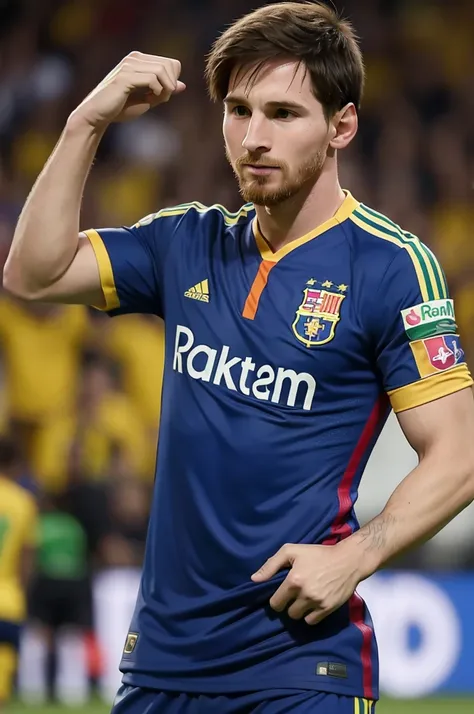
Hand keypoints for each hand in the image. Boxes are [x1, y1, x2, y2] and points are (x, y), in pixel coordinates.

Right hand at [70, 51, 185, 128]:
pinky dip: (156, 91)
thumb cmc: (120, 108)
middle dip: (170, 85)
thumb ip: (163, 91)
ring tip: (154, 100)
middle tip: (160, 100)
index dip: (173, 81)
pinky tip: (148, 100)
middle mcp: (134, 58)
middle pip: (170, 65)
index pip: (171, 63)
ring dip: (165, 89)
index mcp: (139, 60)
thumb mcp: (147, 100)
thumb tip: (183, 85)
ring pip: (162, 70)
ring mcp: (129, 66)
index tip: (162, 96)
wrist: (97, 116)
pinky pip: (153, 79)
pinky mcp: (125, 77)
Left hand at [251, 542, 362, 624]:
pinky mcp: (328, 609)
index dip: (276, 600)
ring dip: (299, 611)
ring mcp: (317, 603)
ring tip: (304, 600)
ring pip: (299, 618)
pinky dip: (310, 616)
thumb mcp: (292, 551)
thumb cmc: (317, 554)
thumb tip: (254, 580)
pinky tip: (313, 605)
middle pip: (288, 612)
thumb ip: (271, 564)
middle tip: (294, 596)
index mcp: (293, 580)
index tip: (282, 594)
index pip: (275, 603)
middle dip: (288, 605)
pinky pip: (312, 621)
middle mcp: (304, 594)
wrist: (347, 560)